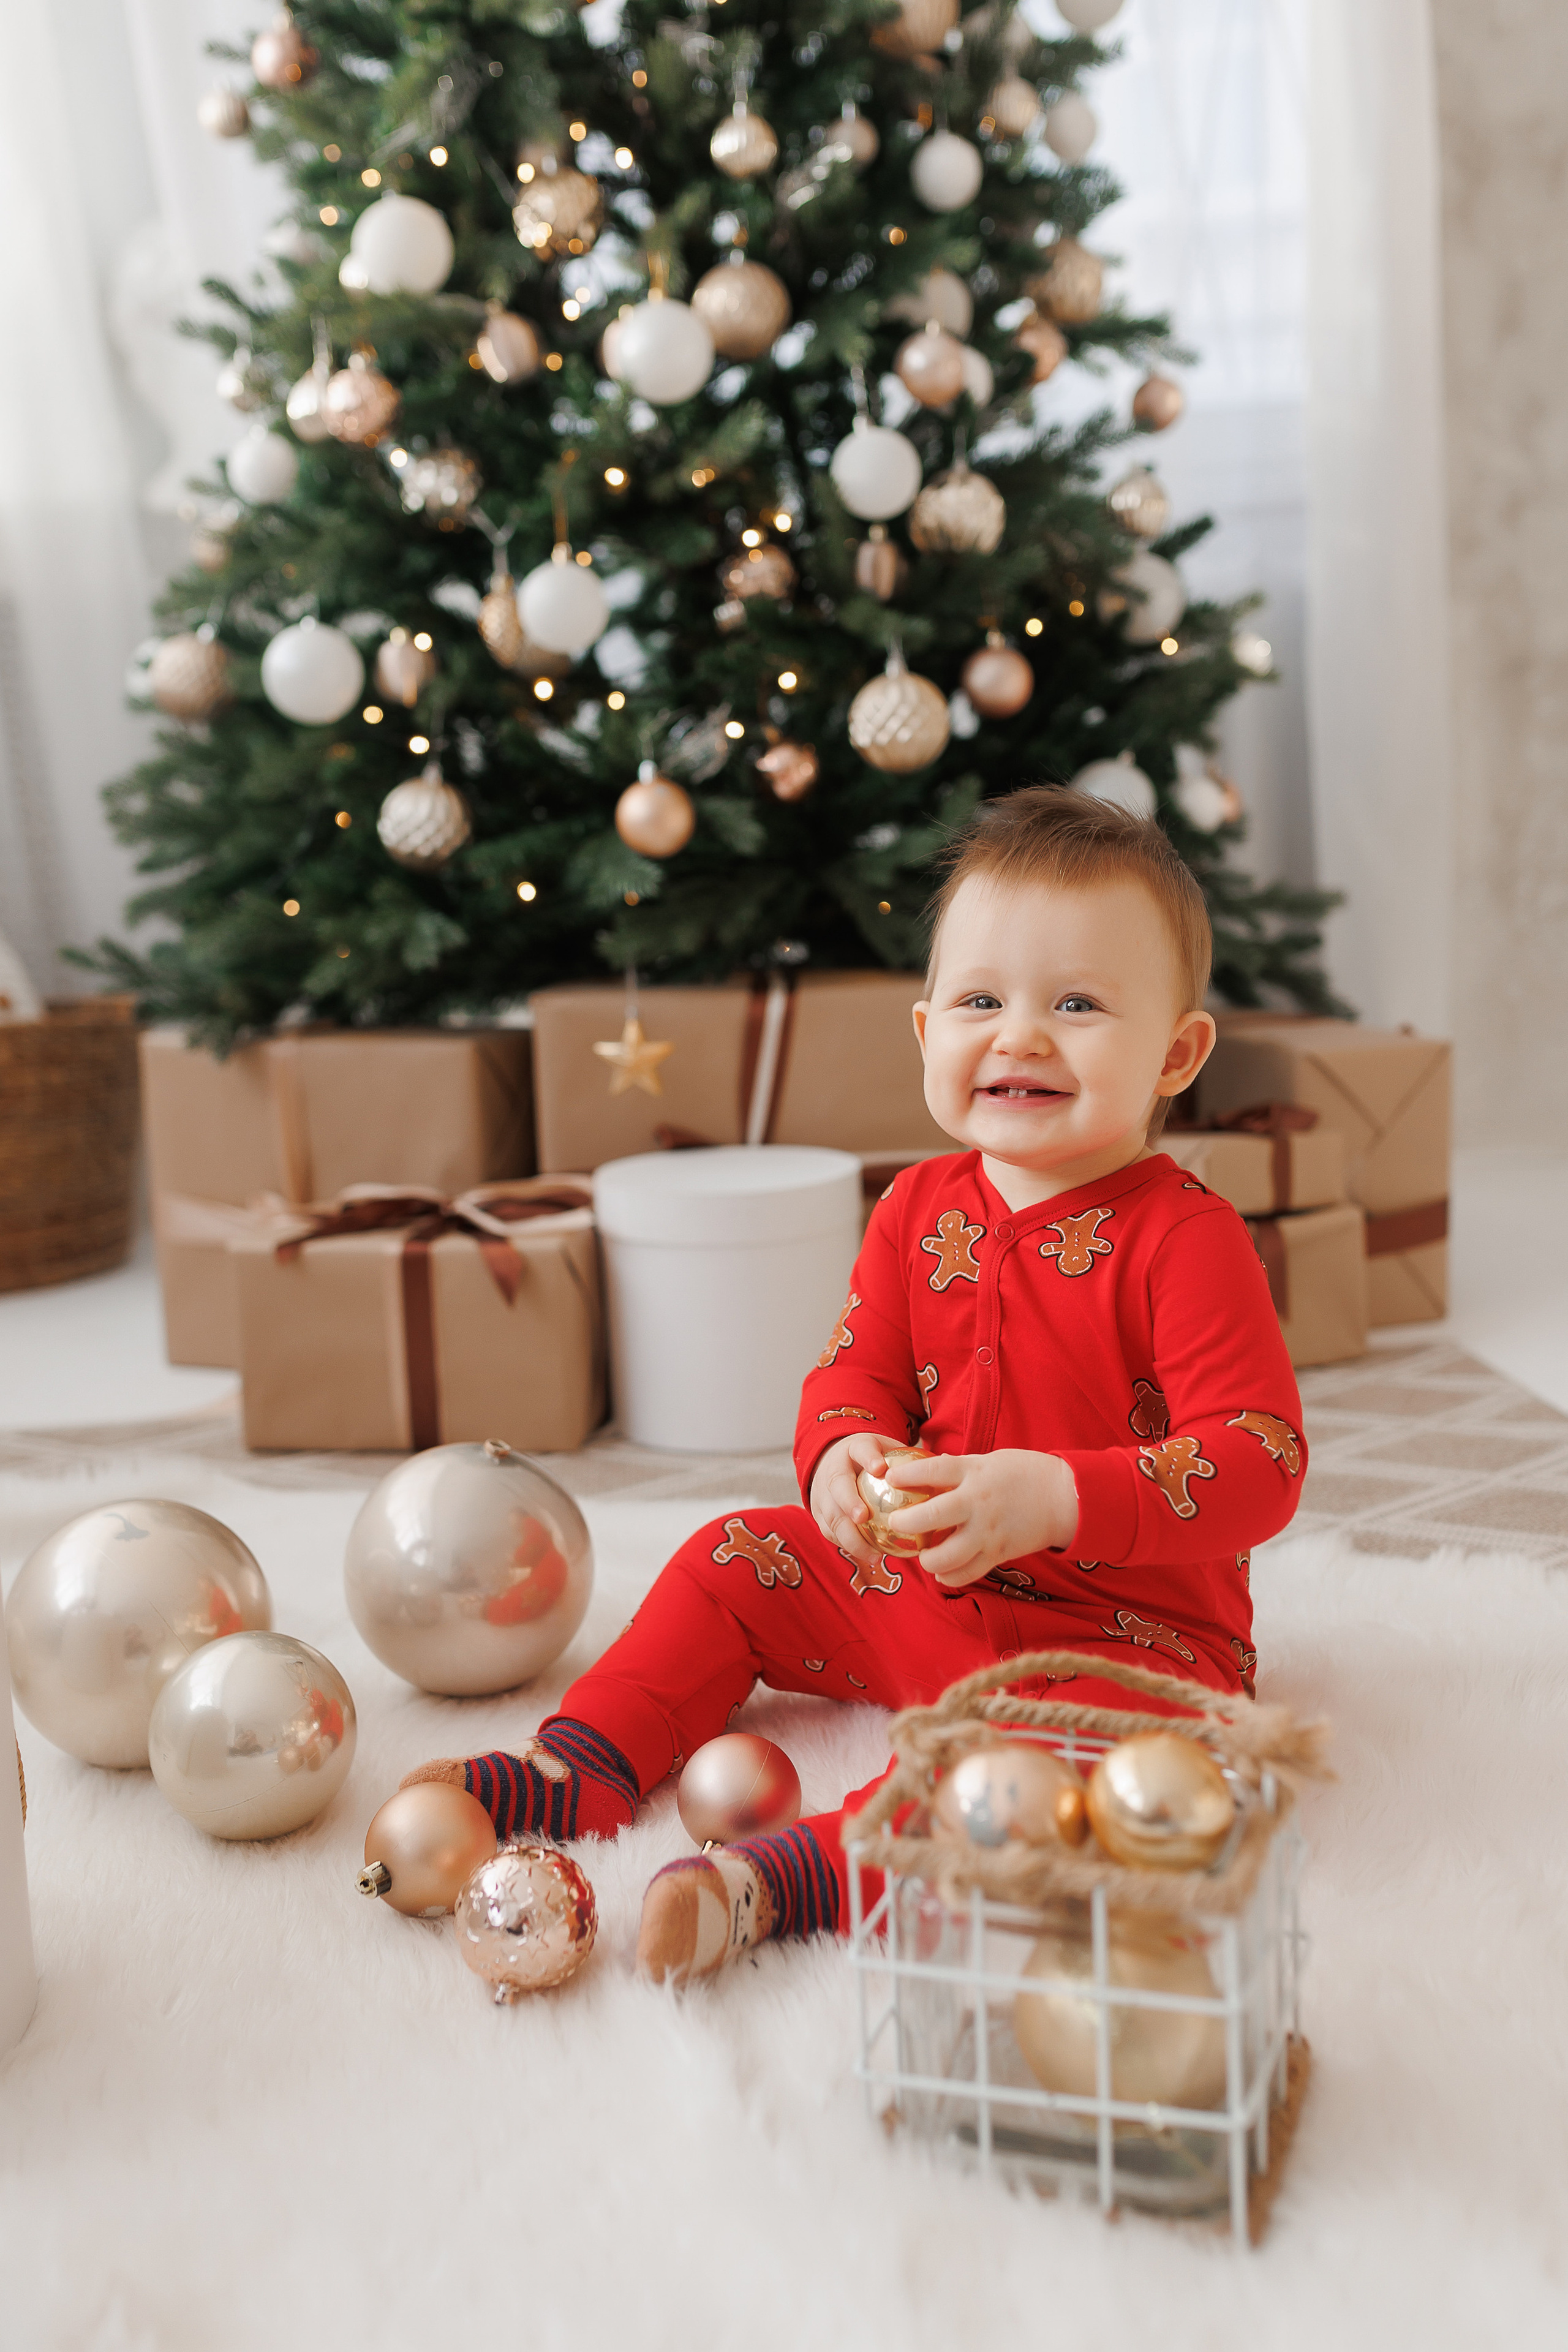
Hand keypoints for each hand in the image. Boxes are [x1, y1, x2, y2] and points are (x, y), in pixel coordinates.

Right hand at [809, 1430, 900, 1574]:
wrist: (834, 1462)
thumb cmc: (872, 1459)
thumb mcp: (887, 1450)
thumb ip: (910, 1458)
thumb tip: (949, 1462)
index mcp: (853, 1449)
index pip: (860, 1449)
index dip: (868, 1458)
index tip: (881, 1468)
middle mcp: (833, 1470)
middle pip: (837, 1485)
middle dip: (848, 1501)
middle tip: (863, 1516)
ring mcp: (822, 1494)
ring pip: (831, 1516)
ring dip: (850, 1536)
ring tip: (873, 1553)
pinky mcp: (819, 1515)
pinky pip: (831, 1533)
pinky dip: (849, 1546)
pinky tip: (871, 1557)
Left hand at [886, 1450, 1078, 1588]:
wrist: (1065, 1498)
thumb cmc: (1024, 1473)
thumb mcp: (989, 1461)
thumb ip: (959, 1469)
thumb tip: (928, 1469)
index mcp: (975, 1472)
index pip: (933, 1471)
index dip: (907, 1475)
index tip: (888, 1478)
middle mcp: (978, 1502)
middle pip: (933, 1516)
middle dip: (906, 1522)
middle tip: (895, 1524)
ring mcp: (988, 1531)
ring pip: (948, 1555)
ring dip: (927, 1559)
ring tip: (922, 1556)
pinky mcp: (999, 1553)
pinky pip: (968, 1572)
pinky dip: (950, 1576)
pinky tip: (941, 1572)